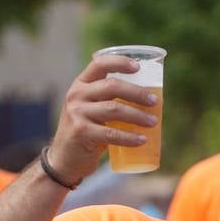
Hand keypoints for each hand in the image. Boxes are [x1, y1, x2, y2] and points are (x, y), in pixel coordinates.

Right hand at [45, 55, 158, 183]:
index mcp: (81, 84)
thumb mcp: (93, 109)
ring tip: (153, 122)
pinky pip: (111, 133)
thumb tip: (152, 101)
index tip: (138, 67)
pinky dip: (129, 137)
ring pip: (114, 109)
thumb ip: (111, 101)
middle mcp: (76, 95)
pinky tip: (142, 140)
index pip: (99, 64)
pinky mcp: (81, 132)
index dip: (120, 62)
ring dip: (138, 115)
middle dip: (137, 93)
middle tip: (154, 101)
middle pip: (111, 86)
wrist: (65, 157)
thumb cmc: (88, 130)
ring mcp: (77, 113)